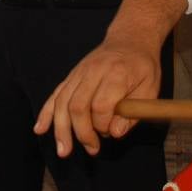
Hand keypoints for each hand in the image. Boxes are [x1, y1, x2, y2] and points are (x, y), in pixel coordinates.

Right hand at [32, 36, 162, 157]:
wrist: (129, 39)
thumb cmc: (142, 66)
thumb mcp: (150, 88)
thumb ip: (134, 112)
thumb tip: (114, 133)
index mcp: (116, 74)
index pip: (102, 105)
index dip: (104, 125)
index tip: (112, 132)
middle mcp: (93, 72)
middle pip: (78, 106)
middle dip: (82, 133)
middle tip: (92, 149)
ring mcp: (79, 73)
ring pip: (62, 102)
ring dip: (61, 129)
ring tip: (63, 151)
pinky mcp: (71, 76)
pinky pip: (55, 94)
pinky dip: (46, 113)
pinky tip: (40, 129)